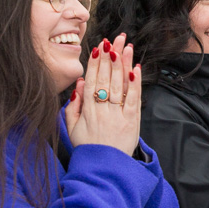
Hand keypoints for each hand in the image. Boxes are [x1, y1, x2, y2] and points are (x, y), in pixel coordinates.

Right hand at [66, 33, 141, 155]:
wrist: (103, 168)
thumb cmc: (88, 147)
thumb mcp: (72, 128)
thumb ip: (73, 106)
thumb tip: (79, 84)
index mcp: (87, 110)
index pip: (92, 81)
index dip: (96, 63)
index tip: (99, 47)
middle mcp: (102, 109)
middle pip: (106, 78)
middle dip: (110, 57)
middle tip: (114, 39)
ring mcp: (118, 114)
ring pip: (120, 84)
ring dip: (123, 63)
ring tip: (126, 46)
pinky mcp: (132, 120)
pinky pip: (134, 98)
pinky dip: (135, 83)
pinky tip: (136, 68)